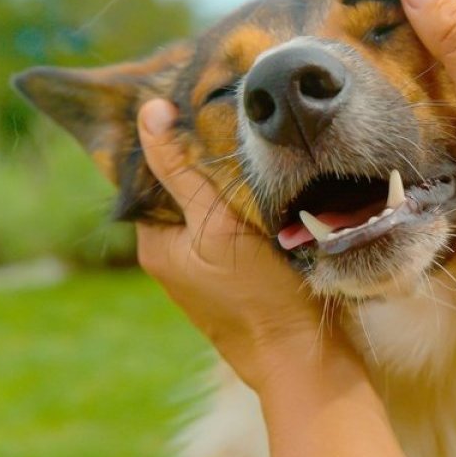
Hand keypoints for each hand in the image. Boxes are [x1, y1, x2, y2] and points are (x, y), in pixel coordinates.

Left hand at [133, 99, 335, 389]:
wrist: (305, 360)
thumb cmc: (260, 297)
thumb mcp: (216, 226)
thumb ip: (182, 170)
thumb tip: (150, 111)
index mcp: (155, 242)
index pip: (150, 170)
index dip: (171, 134)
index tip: (197, 95)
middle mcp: (176, 253)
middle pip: (183, 184)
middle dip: (205, 151)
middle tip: (234, 109)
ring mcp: (210, 264)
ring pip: (215, 201)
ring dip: (234, 175)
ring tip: (260, 137)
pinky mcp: (244, 270)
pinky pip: (239, 221)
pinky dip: (253, 199)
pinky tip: (278, 179)